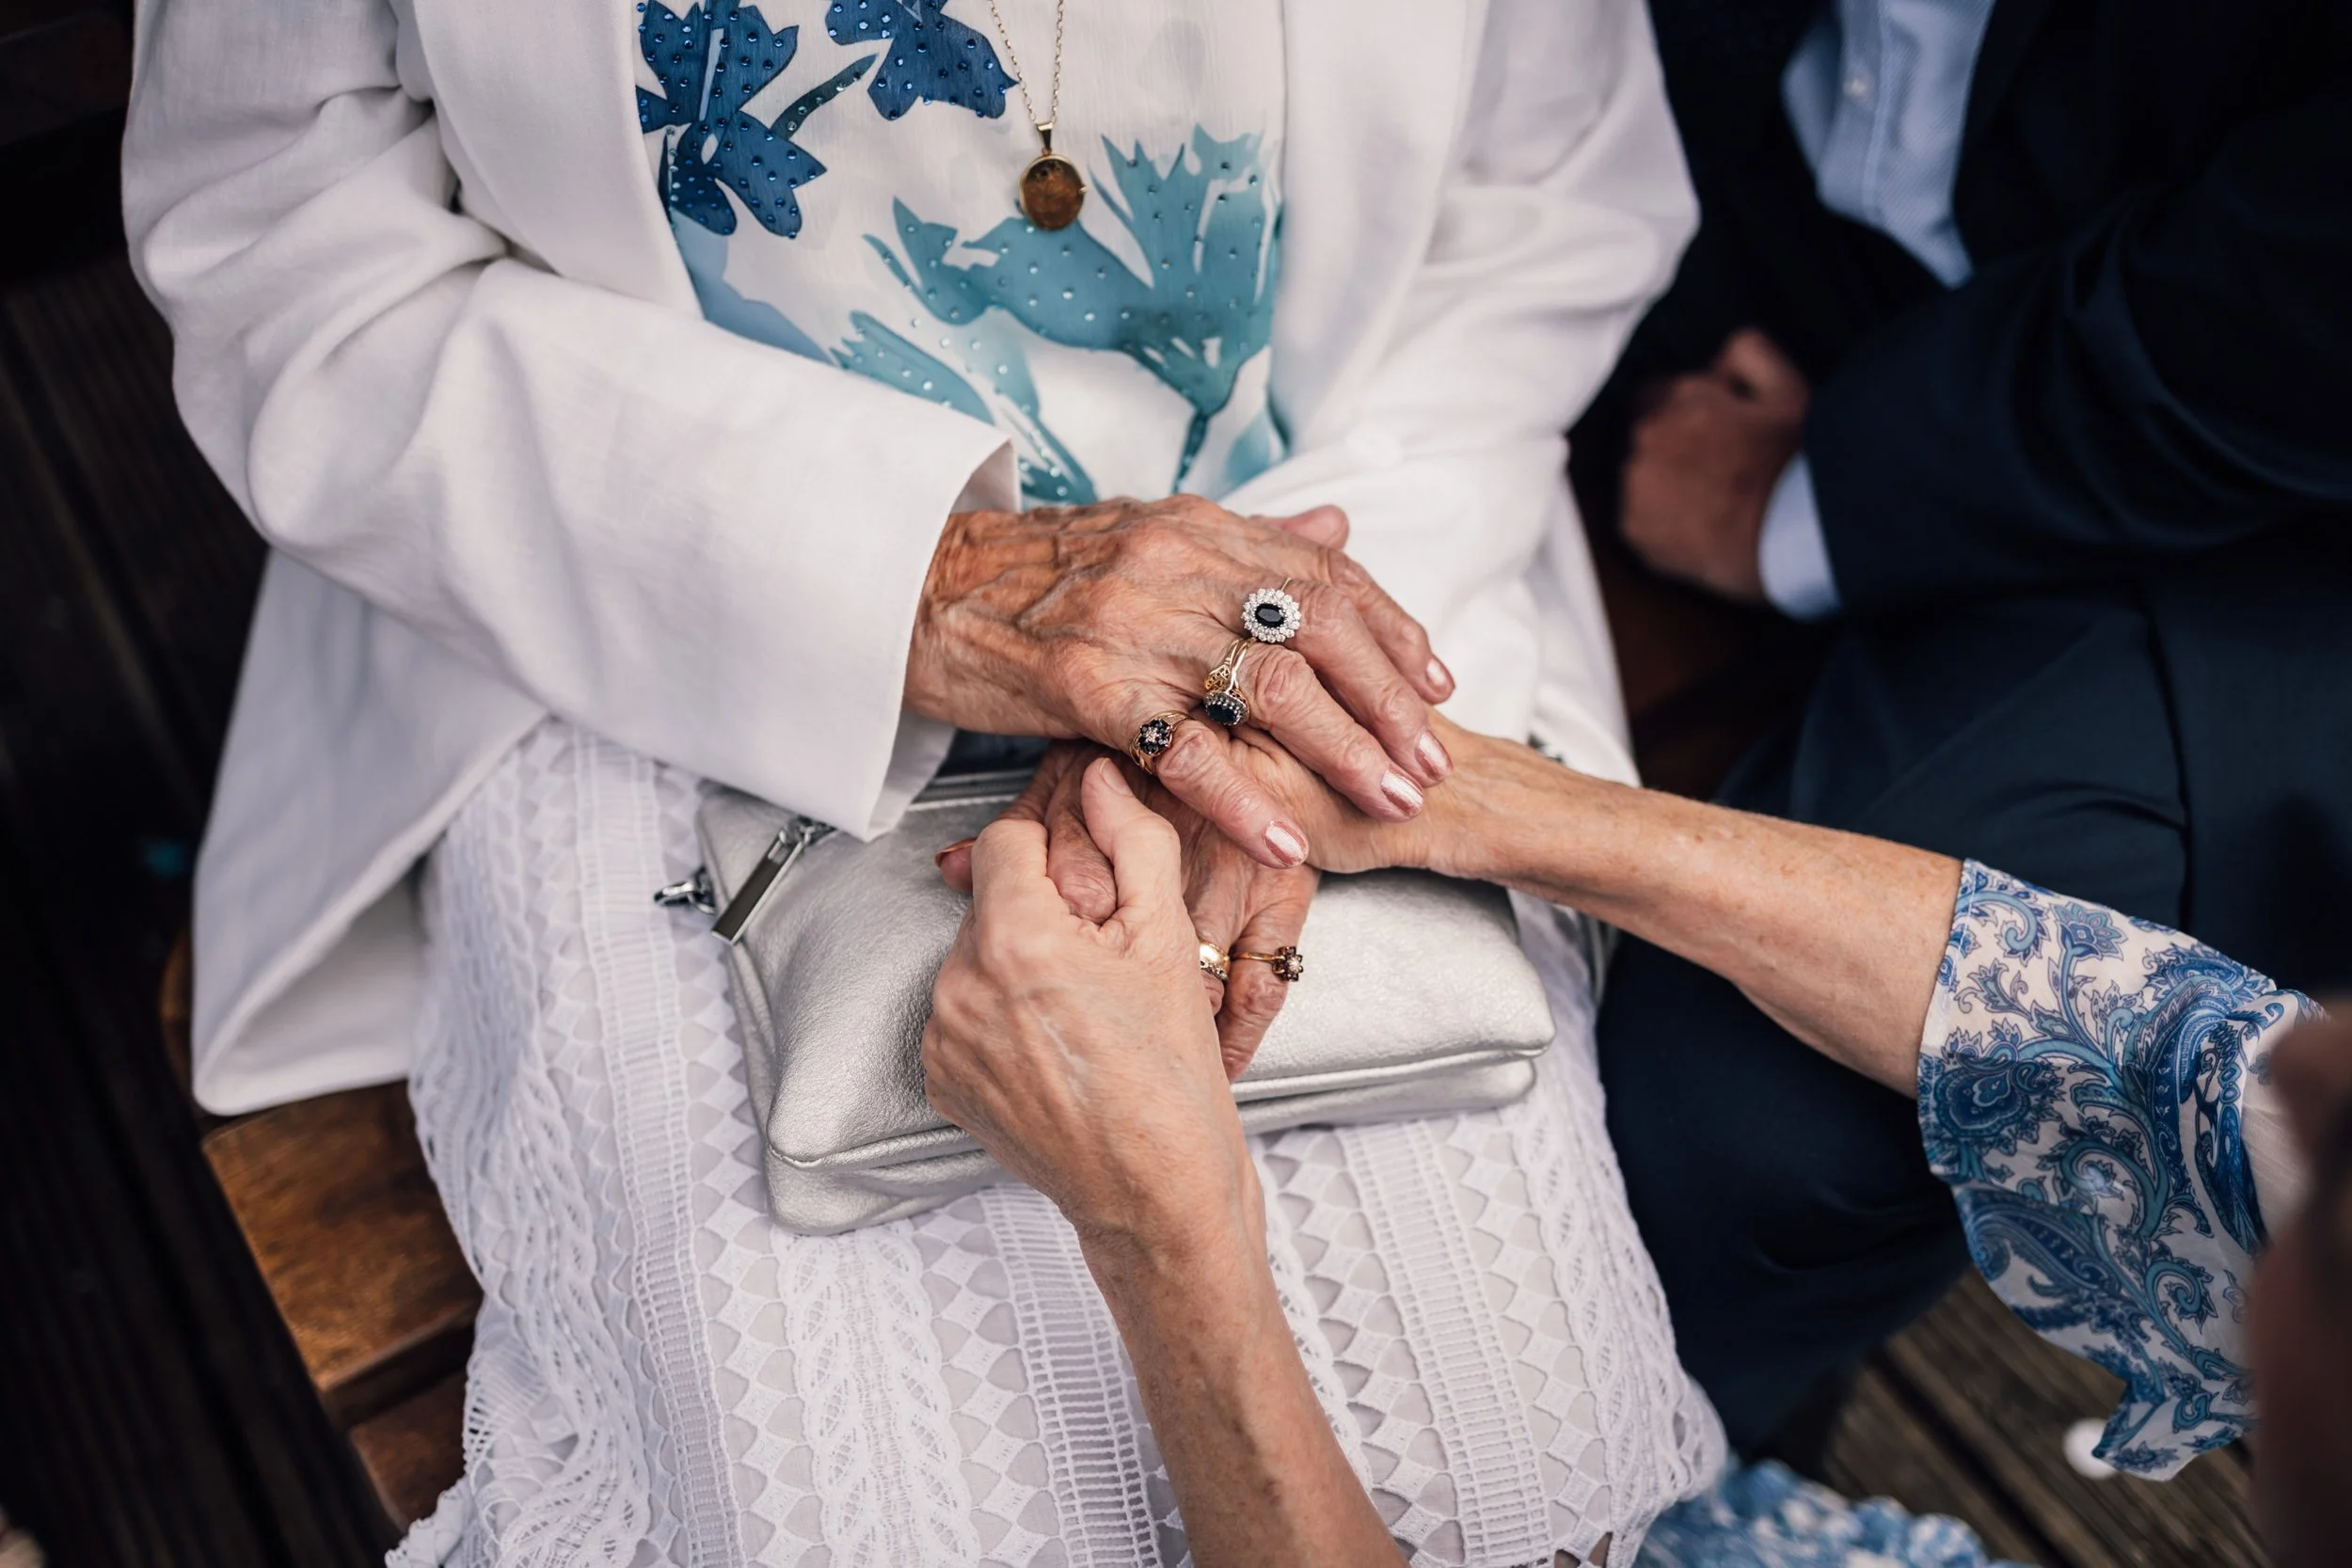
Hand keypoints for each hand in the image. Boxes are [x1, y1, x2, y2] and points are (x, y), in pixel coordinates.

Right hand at [904, 497, 1455, 868]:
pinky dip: (1242, 797)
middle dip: (1386, 703)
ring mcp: (1134, 623)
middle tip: (1431, 765)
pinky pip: (1184, 746)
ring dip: (1339, 751)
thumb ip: (1248, 541)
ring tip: (1385, 802)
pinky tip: (1283, 838)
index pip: (1325, 574)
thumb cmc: (1033, 579)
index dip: (1392, 632)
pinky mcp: (1087, 683)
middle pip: (1316, 630)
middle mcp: (1178, 565)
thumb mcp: (1149, 537)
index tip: (1438, 688)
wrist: (916, 590)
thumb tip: (1338, 524)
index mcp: (1200, 530)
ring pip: (1267, 686)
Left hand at [924, 757, 1256, 1255]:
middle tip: (1103, 956)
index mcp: (1014, 938)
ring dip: (1019, 965)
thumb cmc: (1171, 1078)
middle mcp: (960, 985)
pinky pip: (964, 1017)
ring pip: (977, 959)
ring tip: (1084, 1010)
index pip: (1009, 839)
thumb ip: (1133, 840)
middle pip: (992, 901)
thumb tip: (1103, 780)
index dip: (1056, 845)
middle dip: (1042, 911)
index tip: (1088, 873)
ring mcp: (943, 1038)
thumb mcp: (1167, 939)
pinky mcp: (940, 1081)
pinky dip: (1002, 1018)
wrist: (1155, 1195)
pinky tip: (1058, 1045)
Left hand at [1620, 328, 1808, 601]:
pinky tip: (1696, 528)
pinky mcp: (1632, 529)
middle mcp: (1646, 436)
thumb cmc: (1794, 463)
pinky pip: (1636, 518)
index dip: (1683, 413)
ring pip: (1638, 477)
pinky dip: (1659, 523)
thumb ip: (1746, 353)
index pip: (1655, 394)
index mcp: (1679, 398)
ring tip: (1707, 502)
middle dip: (1673, 447)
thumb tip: (1717, 361)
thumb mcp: (1787, 387)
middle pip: (1645, 436)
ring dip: (1662, 484)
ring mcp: (1634, 484)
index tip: (1709, 434)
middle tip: (1715, 471)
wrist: (1792, 536)